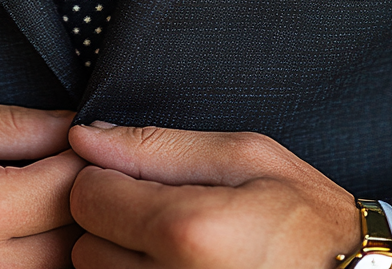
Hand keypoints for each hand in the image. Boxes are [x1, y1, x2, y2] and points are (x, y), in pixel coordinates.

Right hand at [0, 89, 82, 268]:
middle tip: (74, 169)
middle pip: (71, 241)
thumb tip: (73, 126)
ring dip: (64, 238)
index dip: (85, 159)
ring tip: (48, 201)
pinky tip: (25, 233)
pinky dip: (35, 262)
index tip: (83, 141)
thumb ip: (11, 124)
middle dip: (82, 202)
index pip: (65, 188)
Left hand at [67, 123, 360, 268]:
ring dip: (124, 260)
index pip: (87, 195)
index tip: (138, 177)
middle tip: (166, 214)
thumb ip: (157, 145)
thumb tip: (85, 135)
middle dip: (114, 222)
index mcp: (188, 231)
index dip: (108, 177)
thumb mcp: (244, 157)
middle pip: (85, 244)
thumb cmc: (306, 219)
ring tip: (179, 248)